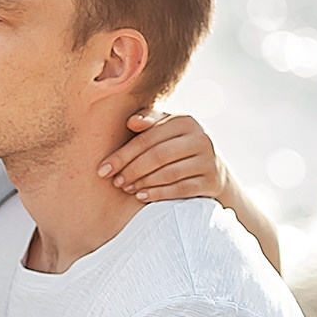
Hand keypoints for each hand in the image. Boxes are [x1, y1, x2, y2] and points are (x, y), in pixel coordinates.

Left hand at [97, 111, 230, 203]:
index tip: (103, 169)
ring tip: (127, 189)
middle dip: (132, 170)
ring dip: (143, 182)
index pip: (147, 138)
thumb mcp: (164, 129)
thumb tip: (131, 121)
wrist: (213, 169)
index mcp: (185, 121)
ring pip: (169, 173)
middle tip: (116, 182)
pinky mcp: (211, 181)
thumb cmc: (177, 145)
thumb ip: (147, 121)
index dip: (123, 154)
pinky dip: (159, 194)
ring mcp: (208, 160)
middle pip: (158, 155)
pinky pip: (181, 189)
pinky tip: (142, 196)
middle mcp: (200, 138)